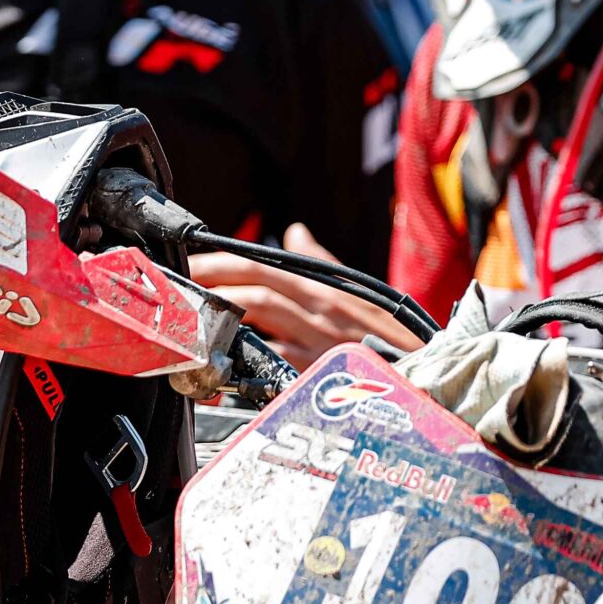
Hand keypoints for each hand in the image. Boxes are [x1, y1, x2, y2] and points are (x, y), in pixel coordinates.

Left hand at [188, 223, 420, 369]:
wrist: (427, 371)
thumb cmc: (390, 333)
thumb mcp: (357, 289)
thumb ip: (320, 261)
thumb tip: (294, 230)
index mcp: (322, 286)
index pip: (262, 262)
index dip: (220, 260)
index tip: (187, 261)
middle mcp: (318, 306)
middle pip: (255, 283)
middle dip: (210, 280)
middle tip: (175, 284)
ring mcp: (317, 339)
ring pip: (260, 313)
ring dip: (218, 310)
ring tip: (184, 315)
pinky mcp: (318, 373)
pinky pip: (272, 361)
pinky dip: (243, 359)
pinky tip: (215, 364)